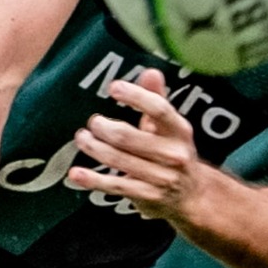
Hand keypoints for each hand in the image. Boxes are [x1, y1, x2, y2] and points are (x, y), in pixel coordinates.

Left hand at [66, 68, 206, 220]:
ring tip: (83, 139)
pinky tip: (75, 173)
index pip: (158, 110)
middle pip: (129, 137)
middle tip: (93, 123)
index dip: (135, 96)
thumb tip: (151, 72)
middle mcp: (173, 154)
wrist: (191, 196)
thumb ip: (157, 98)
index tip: (113, 88)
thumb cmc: (174, 152)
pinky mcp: (145, 196)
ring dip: (94, 147)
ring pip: (118, 159)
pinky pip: (114, 186)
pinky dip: (92, 180)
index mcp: (180, 131)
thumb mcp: (171, 126)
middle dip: (103, 128)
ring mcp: (160, 177)